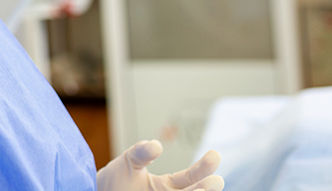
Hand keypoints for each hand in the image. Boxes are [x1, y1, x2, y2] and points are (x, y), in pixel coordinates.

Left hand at [96, 140, 223, 190]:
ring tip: (205, 189)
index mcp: (167, 186)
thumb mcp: (129, 162)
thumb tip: (155, 145)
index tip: (214, 155)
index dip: (203, 168)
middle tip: (216, 181)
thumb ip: (141, 152)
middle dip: (205, 189)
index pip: (189, 178)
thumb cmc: (115, 180)